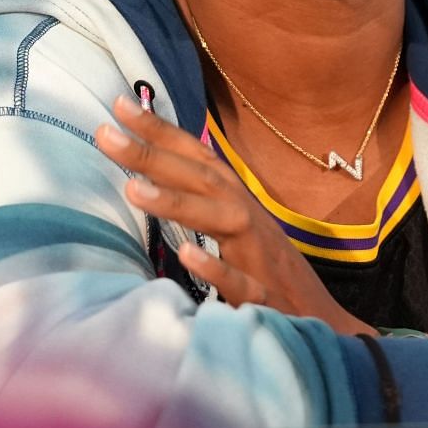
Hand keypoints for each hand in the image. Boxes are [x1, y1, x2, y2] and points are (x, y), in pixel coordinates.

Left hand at [95, 94, 376, 335]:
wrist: (322, 323)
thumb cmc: (269, 274)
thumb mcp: (236, 231)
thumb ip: (201, 202)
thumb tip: (149, 173)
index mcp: (237, 203)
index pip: (197, 159)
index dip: (162, 131)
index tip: (120, 104)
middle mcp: (250, 220)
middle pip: (203, 179)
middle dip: (154, 155)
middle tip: (105, 134)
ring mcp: (260, 257)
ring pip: (223, 221)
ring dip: (178, 203)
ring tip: (132, 189)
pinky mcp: (266, 299)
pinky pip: (242, 283)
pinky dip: (218, 267)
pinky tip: (188, 256)